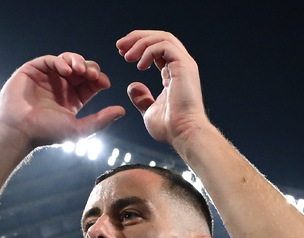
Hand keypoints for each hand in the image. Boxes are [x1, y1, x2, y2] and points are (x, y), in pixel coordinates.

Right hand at [0, 53, 124, 149]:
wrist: (20, 130)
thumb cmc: (47, 133)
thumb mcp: (79, 128)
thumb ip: (100, 120)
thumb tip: (122, 110)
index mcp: (72, 99)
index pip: (90, 83)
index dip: (99, 79)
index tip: (104, 83)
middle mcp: (61, 86)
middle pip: (82, 69)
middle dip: (90, 69)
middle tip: (93, 75)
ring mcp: (48, 77)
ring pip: (68, 60)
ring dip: (77, 62)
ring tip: (80, 70)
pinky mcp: (34, 70)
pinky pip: (51, 60)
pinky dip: (60, 62)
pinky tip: (66, 71)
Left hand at [117, 31, 206, 146]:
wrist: (184, 134)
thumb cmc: (171, 128)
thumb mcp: (150, 111)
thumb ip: (142, 98)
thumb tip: (133, 87)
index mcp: (174, 73)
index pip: (157, 49)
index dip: (139, 47)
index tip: (122, 53)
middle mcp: (181, 65)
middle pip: (159, 38)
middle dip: (137, 38)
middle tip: (119, 46)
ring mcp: (184, 64)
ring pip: (162, 38)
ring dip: (141, 42)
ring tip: (126, 56)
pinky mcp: (184, 65)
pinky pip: (164, 46)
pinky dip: (149, 51)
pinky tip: (139, 65)